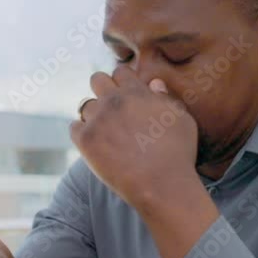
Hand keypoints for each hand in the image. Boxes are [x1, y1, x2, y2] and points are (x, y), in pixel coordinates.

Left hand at [71, 67, 200, 211]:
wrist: (162, 185)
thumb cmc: (178, 154)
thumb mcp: (182, 120)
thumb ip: (166, 99)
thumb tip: (153, 83)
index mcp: (136, 92)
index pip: (120, 72)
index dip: (123, 82)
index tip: (127, 96)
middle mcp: (114, 101)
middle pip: (96, 79)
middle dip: (103, 89)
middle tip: (112, 110)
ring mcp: (98, 120)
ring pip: (85, 106)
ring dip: (94, 115)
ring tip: (107, 133)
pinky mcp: (86, 141)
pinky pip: (74, 127)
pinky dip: (82, 133)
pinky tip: (96, 144)